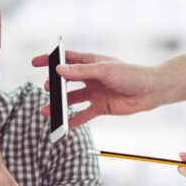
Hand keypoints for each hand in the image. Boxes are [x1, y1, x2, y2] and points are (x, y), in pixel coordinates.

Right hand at [31, 50, 156, 128]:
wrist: (150, 91)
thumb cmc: (130, 75)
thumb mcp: (104, 70)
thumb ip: (81, 71)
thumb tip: (59, 70)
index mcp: (91, 62)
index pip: (66, 59)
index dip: (50, 60)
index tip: (35, 62)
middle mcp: (90, 77)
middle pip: (66, 81)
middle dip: (54, 86)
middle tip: (47, 89)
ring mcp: (94, 93)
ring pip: (71, 100)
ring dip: (59, 105)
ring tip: (47, 111)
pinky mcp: (100, 107)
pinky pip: (83, 115)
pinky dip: (72, 121)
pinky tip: (62, 126)